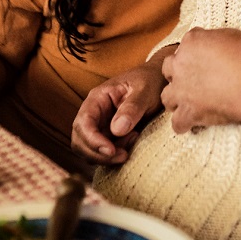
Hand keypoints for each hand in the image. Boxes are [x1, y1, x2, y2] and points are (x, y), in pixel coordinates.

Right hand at [70, 48, 174, 163]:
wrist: (159, 82)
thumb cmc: (150, 81)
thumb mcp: (144, 90)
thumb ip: (132, 108)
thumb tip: (117, 130)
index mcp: (98, 98)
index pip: (83, 122)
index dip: (92, 140)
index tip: (111, 151)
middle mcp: (94, 114)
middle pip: (80, 140)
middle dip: (98, 154)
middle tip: (123, 156)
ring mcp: (100, 127)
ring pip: (89, 150)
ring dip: (106, 158)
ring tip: (131, 144)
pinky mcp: (109, 137)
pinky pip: (102, 154)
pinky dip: (113, 157)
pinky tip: (131, 145)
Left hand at [162, 27, 240, 137]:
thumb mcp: (231, 37)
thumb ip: (213, 42)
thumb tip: (212, 50)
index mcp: (192, 41)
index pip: (185, 46)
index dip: (194, 55)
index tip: (205, 62)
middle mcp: (181, 64)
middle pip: (169, 68)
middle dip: (178, 74)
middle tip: (195, 81)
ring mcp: (182, 89)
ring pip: (166, 96)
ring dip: (176, 100)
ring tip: (189, 103)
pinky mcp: (189, 112)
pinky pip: (177, 122)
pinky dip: (184, 124)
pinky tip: (192, 124)